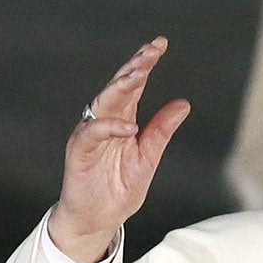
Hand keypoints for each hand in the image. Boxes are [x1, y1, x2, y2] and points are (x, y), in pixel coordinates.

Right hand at [47, 39, 191, 262]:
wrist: (97, 219)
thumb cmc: (118, 189)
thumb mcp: (149, 157)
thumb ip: (161, 131)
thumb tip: (183, 104)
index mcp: (123, 119)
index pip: (134, 86)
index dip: (144, 63)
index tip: (160, 44)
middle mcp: (105, 122)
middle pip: (119, 87)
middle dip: (134, 66)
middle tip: (151, 50)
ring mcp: (91, 135)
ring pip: (104, 103)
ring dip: (121, 87)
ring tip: (140, 73)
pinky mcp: (79, 152)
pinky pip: (93, 133)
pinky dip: (110, 128)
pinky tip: (129, 126)